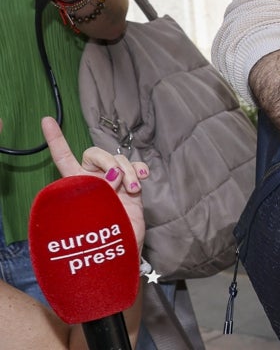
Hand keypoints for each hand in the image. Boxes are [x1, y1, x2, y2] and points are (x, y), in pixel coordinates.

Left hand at [38, 117, 148, 251]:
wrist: (121, 251)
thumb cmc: (98, 239)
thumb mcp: (88, 216)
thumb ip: (96, 193)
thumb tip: (116, 177)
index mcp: (74, 185)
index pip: (63, 157)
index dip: (55, 139)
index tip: (46, 121)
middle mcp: (92, 180)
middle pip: (96, 154)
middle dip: (109, 163)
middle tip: (116, 183)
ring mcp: (113, 182)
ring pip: (119, 159)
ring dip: (127, 171)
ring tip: (131, 189)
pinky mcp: (131, 185)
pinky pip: (136, 166)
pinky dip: (139, 170)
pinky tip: (141, 180)